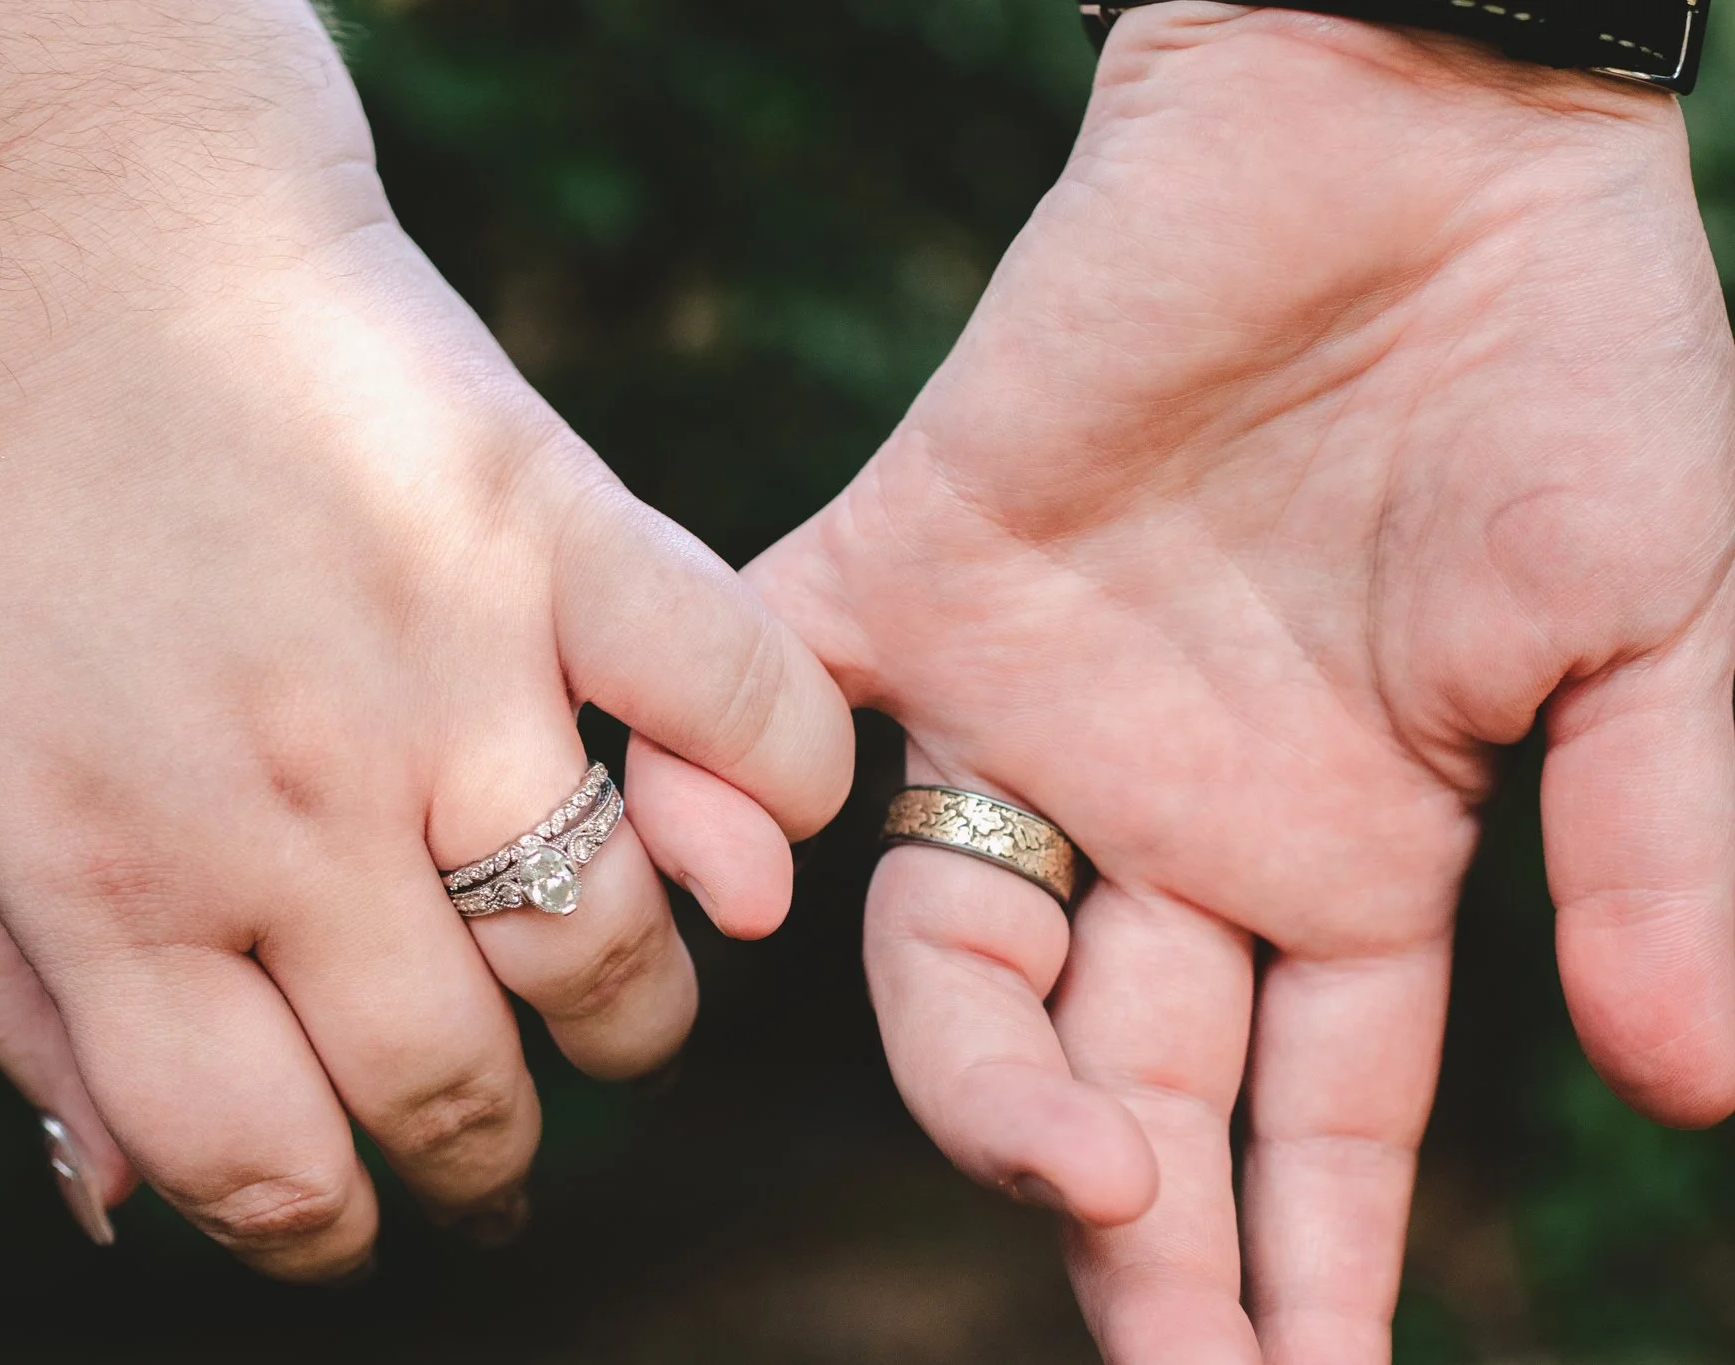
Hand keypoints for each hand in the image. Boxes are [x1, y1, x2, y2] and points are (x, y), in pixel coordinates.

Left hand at [0, 0, 852, 1276]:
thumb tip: (130, 1198)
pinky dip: (779, 788)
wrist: (50, 233)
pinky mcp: (559, 534)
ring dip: (623, 1012)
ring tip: (590, 980)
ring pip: (614, 951)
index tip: (344, 1206)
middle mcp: (297, 805)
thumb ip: (9, 1002)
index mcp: (115, 879)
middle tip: (480, 1127)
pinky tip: (740, 826)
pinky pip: (746, 707)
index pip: (262, 1165)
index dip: (316, 1228)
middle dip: (478, 1150)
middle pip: (454, 1086)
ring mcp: (449, 667)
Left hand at [752, 6, 1734, 1358]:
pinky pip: (779, 701)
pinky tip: (738, 892)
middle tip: (1175, 1364)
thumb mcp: (1656, 628)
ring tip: (1072, 1173)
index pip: (1316, 1123)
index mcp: (1343, 856)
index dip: (1311, 1267)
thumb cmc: (1567, 363)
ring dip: (990, 1082)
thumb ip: (1661, 847)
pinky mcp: (910, 568)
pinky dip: (725, 789)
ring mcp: (1025, 708)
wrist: (1409, 127)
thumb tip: (1688, 1086)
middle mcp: (1163, 819)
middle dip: (1145, 1239)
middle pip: (1123, 1082)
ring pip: (952, 955)